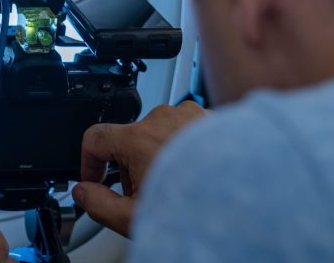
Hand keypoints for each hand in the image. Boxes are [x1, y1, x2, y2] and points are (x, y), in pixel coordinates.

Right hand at [72, 102, 205, 236]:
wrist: (250, 200)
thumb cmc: (198, 208)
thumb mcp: (134, 218)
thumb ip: (97, 204)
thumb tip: (83, 193)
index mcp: (138, 138)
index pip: (94, 138)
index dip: (87, 162)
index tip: (94, 180)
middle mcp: (163, 118)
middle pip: (129, 138)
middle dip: (130, 166)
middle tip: (143, 195)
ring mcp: (190, 115)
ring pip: (159, 133)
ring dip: (157, 156)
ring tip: (175, 186)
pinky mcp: (212, 119)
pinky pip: (187, 130)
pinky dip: (184, 150)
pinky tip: (195, 175)